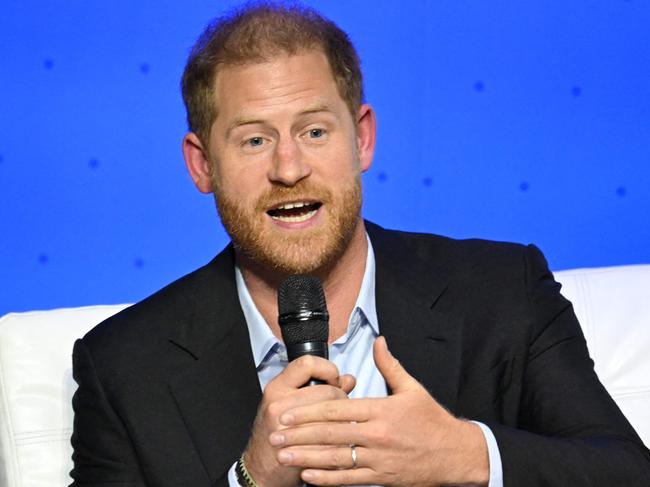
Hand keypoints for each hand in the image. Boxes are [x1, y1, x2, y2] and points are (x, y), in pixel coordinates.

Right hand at [243, 355, 355, 486]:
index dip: (328, 369)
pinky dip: (341, 440)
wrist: (260, 466)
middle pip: (328, 391)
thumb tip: (348, 379)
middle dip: (342, 398)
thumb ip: (318, 387)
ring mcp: (288, 427)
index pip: (308, 364)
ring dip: (345, 420)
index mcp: (277, 387)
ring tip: (340, 423)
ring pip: (335, 415)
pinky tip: (338, 440)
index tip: (333, 380)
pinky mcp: (299, 449)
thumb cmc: (276, 431)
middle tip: (340, 407)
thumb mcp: (289, 402)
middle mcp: (279, 404)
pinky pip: (333, 439)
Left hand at [271, 337, 488, 486]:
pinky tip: (308, 476)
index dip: (308, 412)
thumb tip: (378, 341)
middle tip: (274, 434)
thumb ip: (390, 365)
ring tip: (283, 455)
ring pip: (336, 459)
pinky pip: (350, 480)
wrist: (456, 454)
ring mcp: (379, 460)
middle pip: (331, 435)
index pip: (337, 410)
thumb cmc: (433, 421)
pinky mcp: (383, 479)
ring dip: (307, 457)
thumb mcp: (413, 388)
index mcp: (381, 411)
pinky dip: (328, 479)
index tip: (286, 412)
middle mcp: (377, 436)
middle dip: (299, 435)